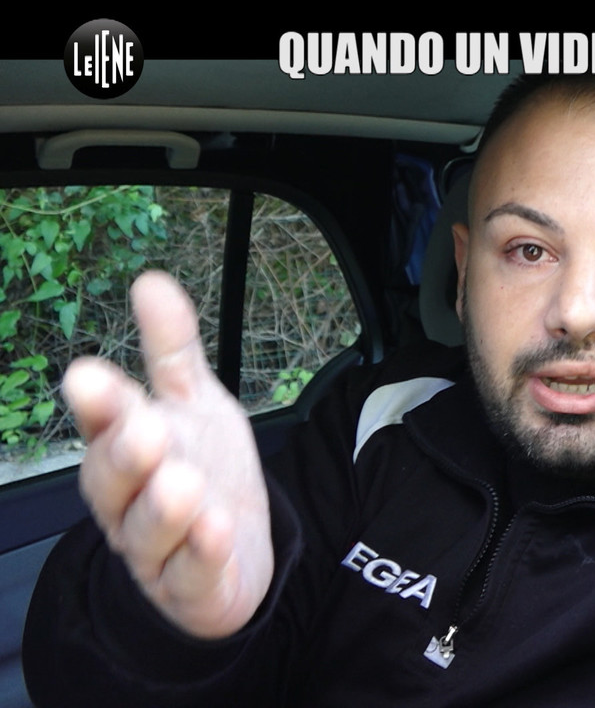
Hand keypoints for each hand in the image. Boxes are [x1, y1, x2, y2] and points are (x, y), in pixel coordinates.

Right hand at [63, 271, 272, 638]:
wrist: (234, 552)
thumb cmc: (202, 470)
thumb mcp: (194, 405)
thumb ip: (173, 350)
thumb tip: (151, 280)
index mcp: (123, 449)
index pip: (103, 423)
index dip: (98, 404)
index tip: (88, 375)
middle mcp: (128, 501)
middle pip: (114, 480)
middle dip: (125, 454)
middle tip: (145, 428)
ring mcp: (155, 549)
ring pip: (147, 530)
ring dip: (163, 507)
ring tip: (182, 481)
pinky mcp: (189, 587)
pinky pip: (190, 573)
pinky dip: (201, 553)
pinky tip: (216, 529)